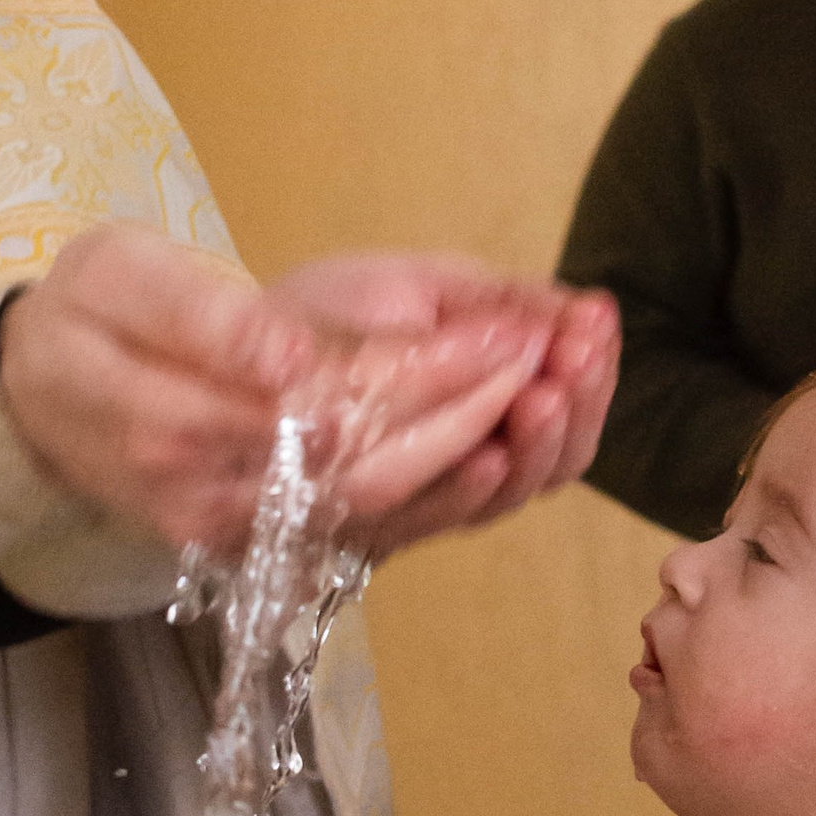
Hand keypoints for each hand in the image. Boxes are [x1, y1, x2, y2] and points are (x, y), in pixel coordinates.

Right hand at [0, 230, 617, 559]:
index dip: (430, 370)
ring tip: (554, 385)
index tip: (513, 325)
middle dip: (475, 410)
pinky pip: (374, 530)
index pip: (333, 405)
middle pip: (374, 468)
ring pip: (385, 508)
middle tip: (555, 350)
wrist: (34, 398)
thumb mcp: (120, 277)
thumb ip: (204, 317)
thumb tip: (292, 363)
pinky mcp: (271, 544)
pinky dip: (449, 492)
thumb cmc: (84, 316)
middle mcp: (215, 500)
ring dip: (478, 456)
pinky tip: (509, 443)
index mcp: (175, 421)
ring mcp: (245, 536)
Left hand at [265, 257, 618, 554]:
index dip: (593, 372)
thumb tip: (586, 311)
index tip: (596, 323)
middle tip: (578, 357)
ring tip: (545, 391)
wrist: (219, 357)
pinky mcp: (370, 527)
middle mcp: (469, 463)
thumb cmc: (323, 317)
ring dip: (535, 444)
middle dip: (576, 406)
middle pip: (554, 460)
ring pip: (508, 493)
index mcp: (490, 403)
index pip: (568, 405)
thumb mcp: (421, 288)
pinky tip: (489, 450)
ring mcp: (425, 499)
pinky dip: (466, 488)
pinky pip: (432, 519)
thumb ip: (501, 304)